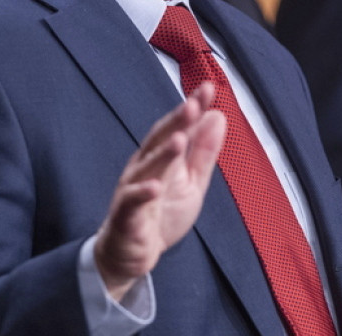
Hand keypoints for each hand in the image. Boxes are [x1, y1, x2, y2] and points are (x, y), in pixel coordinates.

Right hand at [94, 82, 225, 299]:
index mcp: (160, 157)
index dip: (191, 109)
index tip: (208, 89)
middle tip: (192, 105)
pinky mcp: (125, 215)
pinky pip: (132, 202)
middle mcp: (144, 167)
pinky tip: (155, 187)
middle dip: (175, 123)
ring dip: (162, 154)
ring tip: (179, 139)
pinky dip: (142, 194)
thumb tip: (217, 116)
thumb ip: (203, 151)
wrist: (133, 253)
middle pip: (159, 140)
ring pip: (146, 168)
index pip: (177, 127)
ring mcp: (132, 189)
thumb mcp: (191, 182)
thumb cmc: (160, 213)